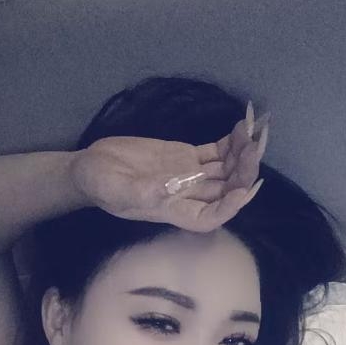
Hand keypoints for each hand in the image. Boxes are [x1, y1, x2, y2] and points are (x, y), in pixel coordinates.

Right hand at [69, 109, 268, 231]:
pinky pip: (216, 153)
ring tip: (254, 132)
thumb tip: (172, 188)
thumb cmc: (99, 184)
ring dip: (242, 155)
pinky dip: (231, 142)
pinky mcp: (187, 156)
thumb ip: (141, 193)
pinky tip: (242, 127)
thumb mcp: (115, 189)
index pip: (210, 217)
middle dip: (243, 173)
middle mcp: (188, 196)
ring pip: (226, 170)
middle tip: (254, 149)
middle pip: (225, 191)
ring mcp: (190, 176)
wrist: (90, 167)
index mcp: (174, 211)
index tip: (243, 189)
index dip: (229, 207)